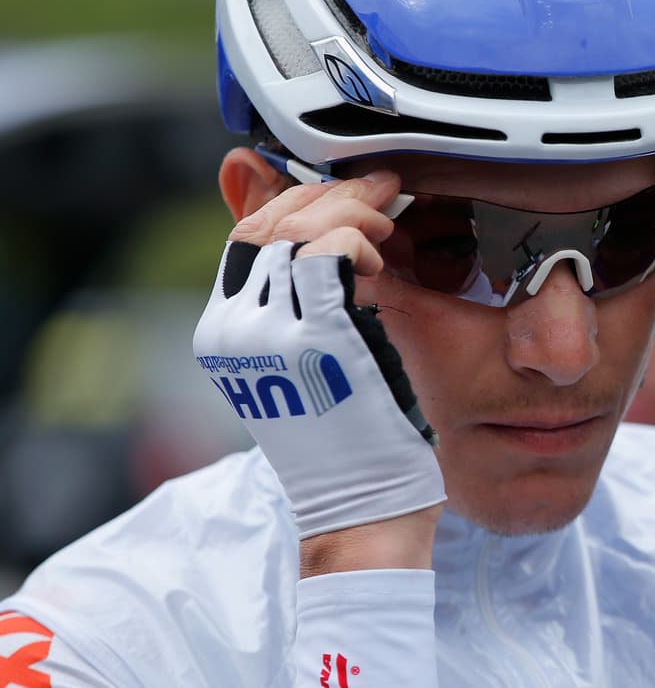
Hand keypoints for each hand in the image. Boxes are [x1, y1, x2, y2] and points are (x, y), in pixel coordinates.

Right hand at [192, 170, 444, 543]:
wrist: (361, 508)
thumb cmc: (351, 436)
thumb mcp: (310, 358)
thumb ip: (302, 295)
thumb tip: (316, 247)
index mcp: (222, 335)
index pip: (246, 236)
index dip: (296, 201)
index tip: (346, 194)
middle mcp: (232, 332)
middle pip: (266, 224)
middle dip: (328, 194)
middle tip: (380, 189)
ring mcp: (269, 336)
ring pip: (300, 231)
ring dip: (352, 213)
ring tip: (389, 226)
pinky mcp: (314, 340)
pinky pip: (330, 256)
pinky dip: (360, 241)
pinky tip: (384, 260)